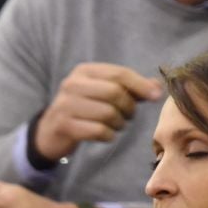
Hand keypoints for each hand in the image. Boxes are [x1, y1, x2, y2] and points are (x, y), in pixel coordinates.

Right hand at [33, 62, 162, 161]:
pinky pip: (98, 130)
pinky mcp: (63, 125)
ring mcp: (65, 105)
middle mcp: (71, 84)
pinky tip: (107, 135)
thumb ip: (130, 87)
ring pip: (107, 113)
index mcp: (84, 71)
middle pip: (114, 93)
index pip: (119, 74)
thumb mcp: (103, 92)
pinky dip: (109, 135)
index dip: (141, 85)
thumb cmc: (84, 109)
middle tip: (129, 115)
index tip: (156, 96)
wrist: (50, 131)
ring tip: (117, 125)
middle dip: (128, 107)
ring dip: (119, 123)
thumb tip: (157, 87)